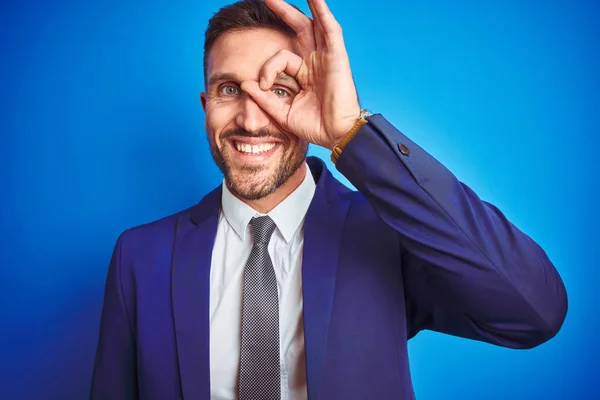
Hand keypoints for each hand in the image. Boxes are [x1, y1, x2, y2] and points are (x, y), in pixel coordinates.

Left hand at [240, 0, 360, 149]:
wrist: (336, 135)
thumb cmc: (314, 126)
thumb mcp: (282, 112)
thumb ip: (263, 98)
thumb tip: (244, 84)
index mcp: (304, 74)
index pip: (280, 58)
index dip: (268, 69)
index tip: (264, 86)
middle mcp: (315, 62)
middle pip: (299, 28)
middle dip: (283, 11)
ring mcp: (327, 58)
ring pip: (315, 23)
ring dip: (308, 4)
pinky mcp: (337, 57)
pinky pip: (330, 29)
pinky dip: (323, 11)